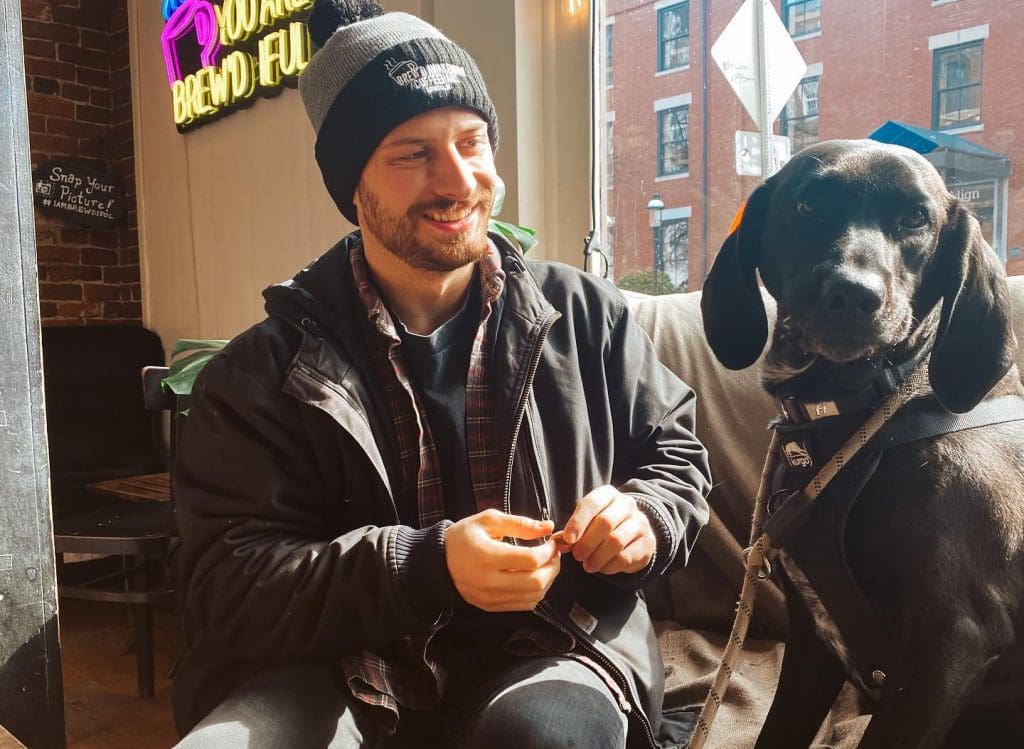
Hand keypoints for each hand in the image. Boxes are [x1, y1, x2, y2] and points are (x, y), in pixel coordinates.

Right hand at [445, 509, 560, 611]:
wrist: (438, 562)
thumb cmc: (463, 537)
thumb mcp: (488, 520)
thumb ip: (519, 524)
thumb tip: (547, 527)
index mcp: (487, 556)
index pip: (531, 560)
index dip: (548, 551)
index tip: (551, 543)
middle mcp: (489, 581)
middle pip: (536, 582)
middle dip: (552, 568)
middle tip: (553, 555)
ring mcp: (490, 598)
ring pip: (533, 597)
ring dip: (547, 581)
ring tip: (545, 566)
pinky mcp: (491, 607)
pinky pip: (524, 606)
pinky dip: (535, 593)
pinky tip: (533, 578)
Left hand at [557, 485, 654, 574]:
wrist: (633, 534)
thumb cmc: (602, 526)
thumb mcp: (587, 522)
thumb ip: (572, 531)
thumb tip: (560, 543)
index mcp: (608, 494)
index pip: (592, 503)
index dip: (578, 522)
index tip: (568, 538)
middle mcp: (627, 505)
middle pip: (605, 523)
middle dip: (587, 542)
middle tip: (577, 556)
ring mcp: (640, 523)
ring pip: (616, 541)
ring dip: (598, 556)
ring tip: (587, 566)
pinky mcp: (647, 543)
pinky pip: (626, 557)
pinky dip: (609, 566)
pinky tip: (602, 568)